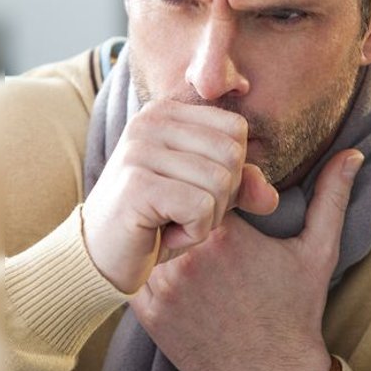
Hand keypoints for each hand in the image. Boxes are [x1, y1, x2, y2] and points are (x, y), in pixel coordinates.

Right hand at [82, 100, 278, 293]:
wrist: (99, 258)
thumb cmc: (154, 222)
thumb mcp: (205, 198)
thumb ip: (241, 186)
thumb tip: (271, 197)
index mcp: (167, 112)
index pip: (236, 129)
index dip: (231, 172)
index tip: (192, 191)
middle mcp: (150, 121)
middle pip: (232, 155)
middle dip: (221, 198)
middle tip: (182, 213)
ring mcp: (140, 150)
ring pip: (220, 183)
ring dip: (205, 220)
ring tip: (170, 223)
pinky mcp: (137, 185)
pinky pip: (201, 208)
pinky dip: (191, 234)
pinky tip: (161, 234)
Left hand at [130, 149, 363, 370]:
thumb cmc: (296, 310)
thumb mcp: (318, 250)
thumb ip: (331, 196)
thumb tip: (352, 153)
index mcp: (227, 234)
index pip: (204, 183)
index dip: (214, 188)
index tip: (228, 203)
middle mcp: (189, 256)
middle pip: (174, 206)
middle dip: (188, 208)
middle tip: (203, 219)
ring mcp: (164, 285)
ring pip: (150, 235)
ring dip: (165, 233)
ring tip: (185, 241)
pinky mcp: (149, 312)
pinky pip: (136, 270)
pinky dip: (149, 264)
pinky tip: (173, 269)